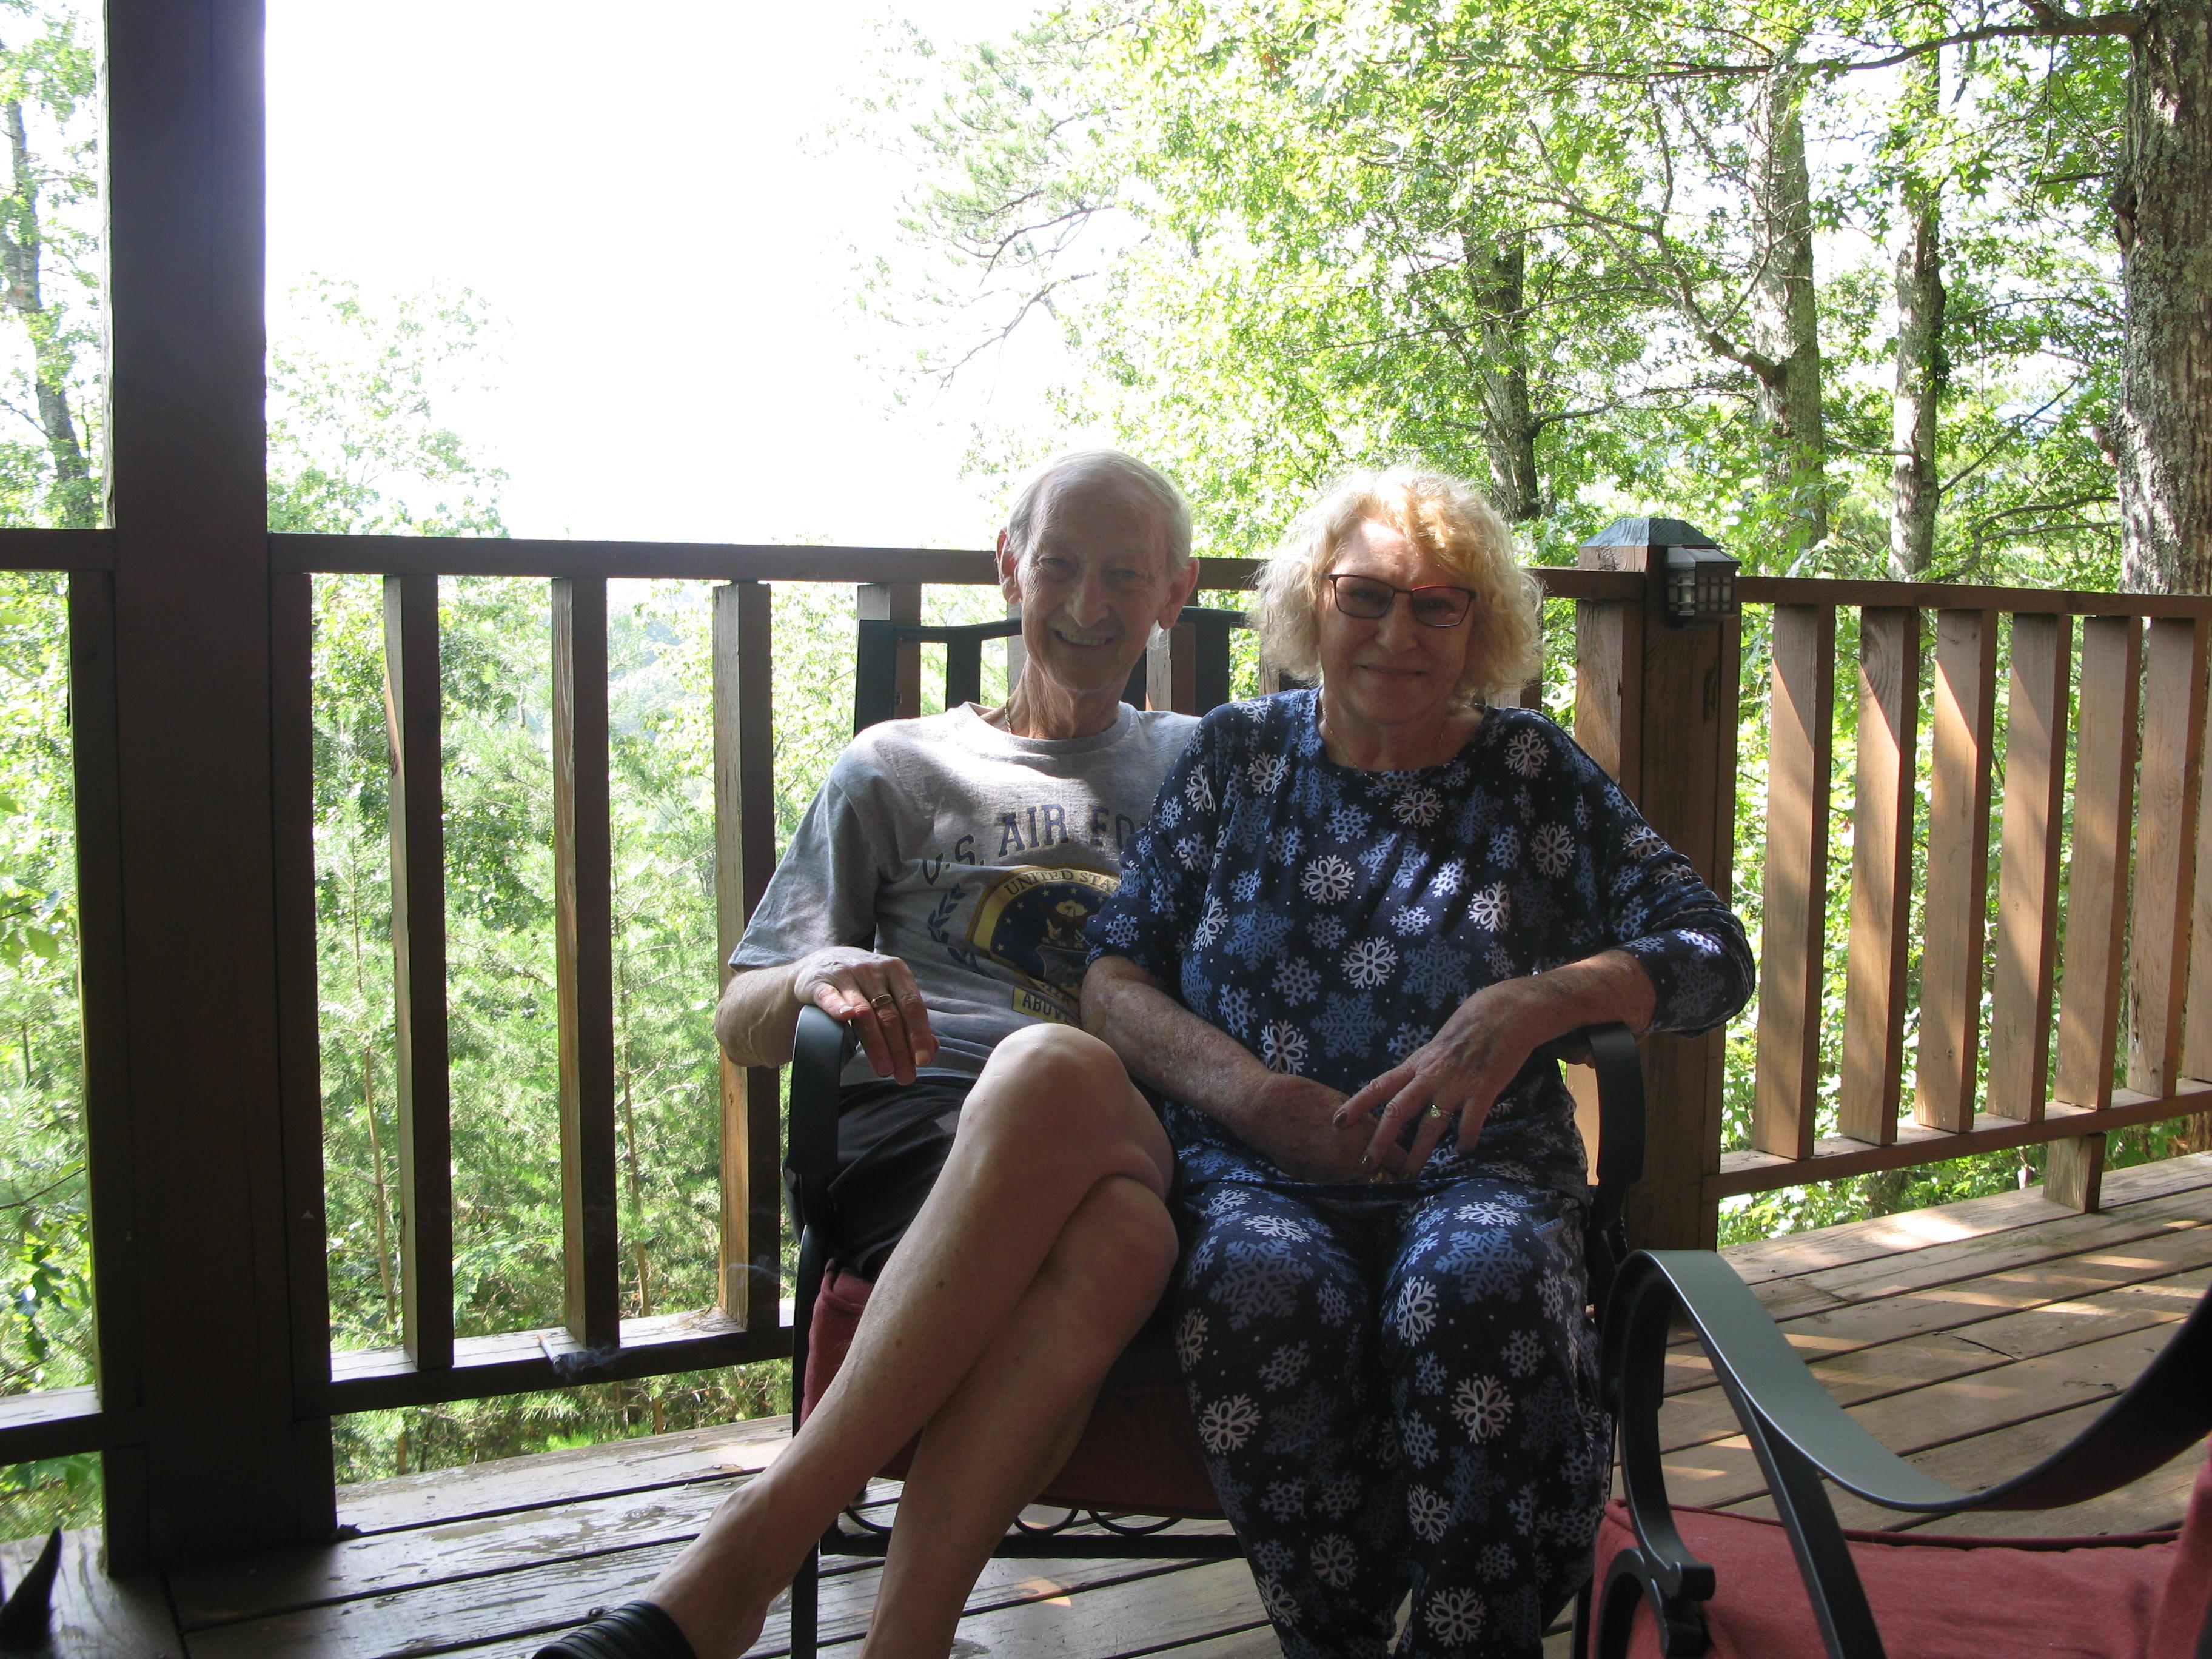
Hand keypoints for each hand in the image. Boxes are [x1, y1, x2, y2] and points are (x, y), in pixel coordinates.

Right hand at [790, 947, 936, 1083]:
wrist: (820, 963)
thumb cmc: (863, 983)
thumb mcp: (889, 993)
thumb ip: (909, 1019)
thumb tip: (931, 1048)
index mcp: (895, 971)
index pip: (912, 1005)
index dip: (919, 1034)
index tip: (923, 1060)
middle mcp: (872, 970)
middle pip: (889, 1013)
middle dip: (899, 1048)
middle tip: (904, 1076)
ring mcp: (845, 974)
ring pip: (864, 1012)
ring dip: (875, 1043)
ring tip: (884, 1069)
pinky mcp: (819, 982)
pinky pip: (829, 996)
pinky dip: (838, 1006)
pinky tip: (846, 1018)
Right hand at [1247, 1073, 1412, 1183]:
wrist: (1266, 1108)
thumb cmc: (1304, 1099)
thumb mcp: (1343, 1106)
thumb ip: (1365, 1126)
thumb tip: (1387, 1138)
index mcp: (1363, 1136)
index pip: (1401, 1161)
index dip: (1408, 1165)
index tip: (1411, 1167)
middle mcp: (1352, 1158)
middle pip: (1388, 1180)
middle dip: (1394, 1179)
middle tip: (1400, 1180)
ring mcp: (1333, 1173)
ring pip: (1364, 1187)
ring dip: (1370, 1185)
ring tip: (1376, 1183)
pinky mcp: (1315, 1180)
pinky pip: (1340, 1188)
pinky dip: (1346, 1185)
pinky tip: (1347, 1180)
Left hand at [1339, 979, 1549, 1178]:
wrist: (1505, 1011)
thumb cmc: (1471, 1025)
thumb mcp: (1437, 1045)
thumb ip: (1424, 1068)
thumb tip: (1410, 1088)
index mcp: (1419, 1063)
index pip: (1380, 1085)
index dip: (1358, 1104)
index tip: (1337, 1121)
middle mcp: (1432, 1075)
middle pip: (1398, 1110)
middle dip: (1380, 1139)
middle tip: (1366, 1163)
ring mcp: (1457, 1083)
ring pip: (1431, 1124)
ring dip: (1419, 1152)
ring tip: (1410, 1174)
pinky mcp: (1483, 1089)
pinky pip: (1471, 1122)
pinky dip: (1466, 1140)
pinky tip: (1464, 1152)